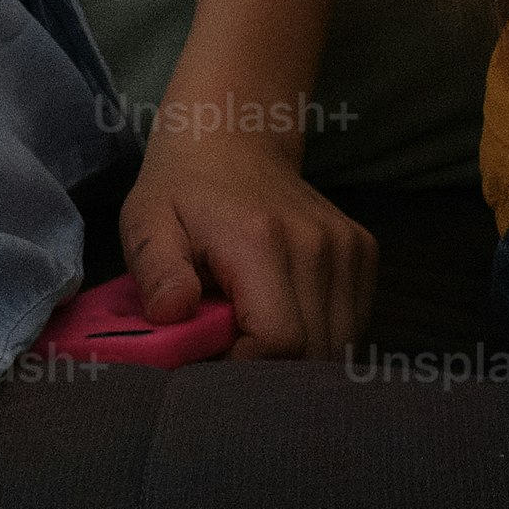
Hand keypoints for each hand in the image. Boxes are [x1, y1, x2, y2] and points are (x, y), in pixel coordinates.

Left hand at [118, 120, 375, 358]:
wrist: (234, 136)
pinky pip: (353, 324)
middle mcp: (318, 243)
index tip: (210, 360)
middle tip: (226, 350)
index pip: (279, 341)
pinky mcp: (363, 251)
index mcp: (262, 240)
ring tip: (252, 331)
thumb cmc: (182, 189)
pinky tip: (283, 315)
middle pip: (313, 353)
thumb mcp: (146, 222)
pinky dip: (321, 336)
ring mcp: (348, 247)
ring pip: (339, 344)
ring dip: (296, 358)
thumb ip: (156, 270)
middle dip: (268, 371)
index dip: (244, 370)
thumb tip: (173, 312)